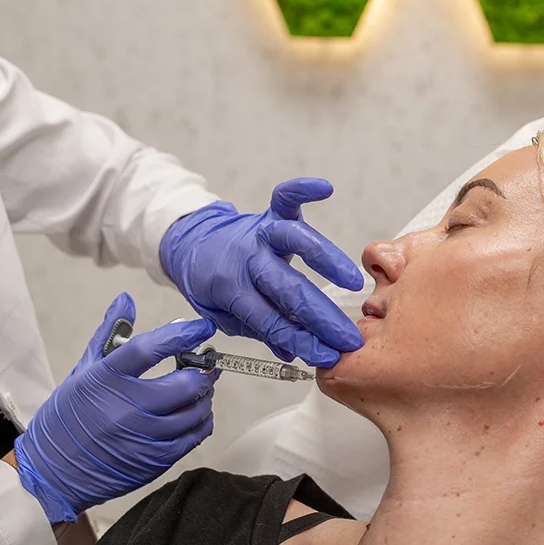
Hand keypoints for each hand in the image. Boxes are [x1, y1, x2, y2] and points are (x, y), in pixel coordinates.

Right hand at [14, 294, 218, 523]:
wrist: (52, 470)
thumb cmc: (68, 415)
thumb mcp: (84, 370)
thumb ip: (109, 334)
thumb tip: (126, 299)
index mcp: (105, 379)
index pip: (150, 348)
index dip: (182, 334)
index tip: (202, 327)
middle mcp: (126, 408)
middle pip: (184, 383)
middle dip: (203, 370)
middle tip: (206, 364)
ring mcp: (143, 437)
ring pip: (195, 411)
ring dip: (205, 396)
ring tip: (200, 388)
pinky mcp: (154, 461)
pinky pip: (193, 437)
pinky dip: (202, 421)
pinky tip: (196, 413)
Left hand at [159, 178, 364, 366]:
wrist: (192, 245)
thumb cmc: (212, 285)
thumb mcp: (225, 317)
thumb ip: (259, 331)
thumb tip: (292, 354)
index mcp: (231, 289)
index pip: (270, 320)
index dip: (300, 341)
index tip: (326, 356)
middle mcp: (247, 259)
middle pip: (289, 289)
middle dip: (321, 317)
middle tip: (349, 337)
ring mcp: (259, 234)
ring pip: (294, 241)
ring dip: (325, 259)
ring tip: (351, 281)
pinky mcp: (269, 214)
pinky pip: (285, 197)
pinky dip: (303, 189)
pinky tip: (324, 188)